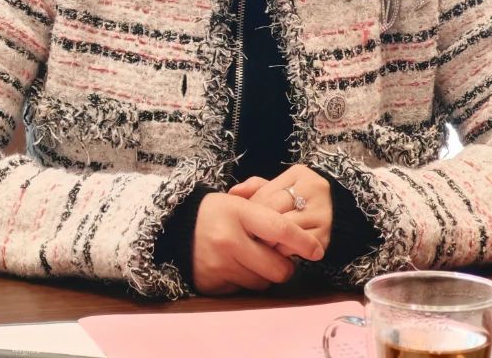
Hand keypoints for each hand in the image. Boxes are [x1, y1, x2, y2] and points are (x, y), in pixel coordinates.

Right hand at [191, 192, 324, 294]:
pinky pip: (243, 291)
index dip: (302, 242)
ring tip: (253, 259)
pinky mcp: (212, 284)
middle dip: (284, 266)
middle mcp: (228, 240)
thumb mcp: (238, 200)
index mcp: (237, 212)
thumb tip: (297, 224)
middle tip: (279, 258)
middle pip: (276, 267)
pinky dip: (245, 281)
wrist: (175, 229)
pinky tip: (236, 267)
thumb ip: (267, 205)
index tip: (316, 250)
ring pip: (262, 283)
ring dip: (264, 274)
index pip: (280, 229)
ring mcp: (219, 265)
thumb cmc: (216, 213)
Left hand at [228, 164, 332, 252]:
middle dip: (259, 228)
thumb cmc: (299, 201)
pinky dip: (285, 251)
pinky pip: (297, 247)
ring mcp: (322, 212)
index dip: (252, 212)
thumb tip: (233, 193)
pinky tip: (280, 252)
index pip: (266, 195)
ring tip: (262, 246)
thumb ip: (257, 188)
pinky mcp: (326, 235)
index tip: (243, 223)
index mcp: (299, 174)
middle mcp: (314, 189)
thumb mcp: (280, 188)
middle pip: (275, 213)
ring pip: (285, 230)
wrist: (337, 216)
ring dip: (271, 242)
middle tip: (248, 239)